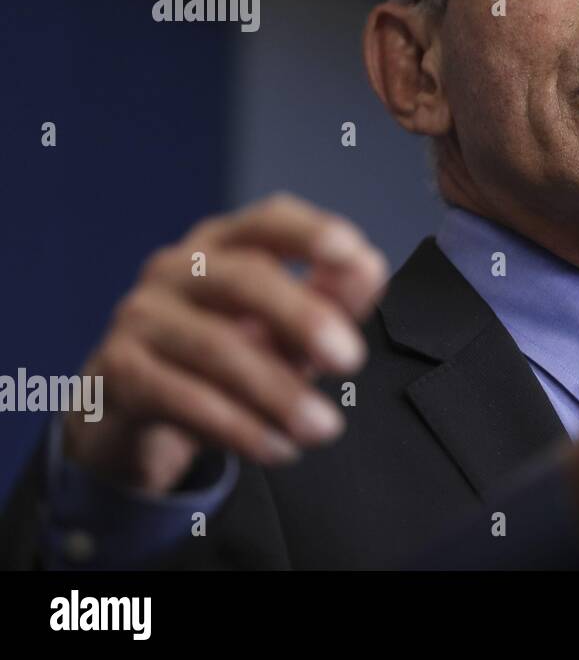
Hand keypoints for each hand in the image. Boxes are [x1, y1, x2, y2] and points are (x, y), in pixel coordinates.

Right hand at [62, 193, 387, 495]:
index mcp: (223, 245)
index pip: (268, 222)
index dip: (311, 233)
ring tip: (323, 427)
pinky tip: (278, 448)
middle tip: (351, 359)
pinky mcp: (118, 372)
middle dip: (302, 317)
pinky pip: (183, 398)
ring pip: (216, 346)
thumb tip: (370, 269)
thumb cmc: (225, 354)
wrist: (132, 415)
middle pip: (243, 278)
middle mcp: (176, 269)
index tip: (353, 254)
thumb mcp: (285, 329)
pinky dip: (239, 427)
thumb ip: (330, 299)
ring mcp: (141, 317)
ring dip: (278, 392)